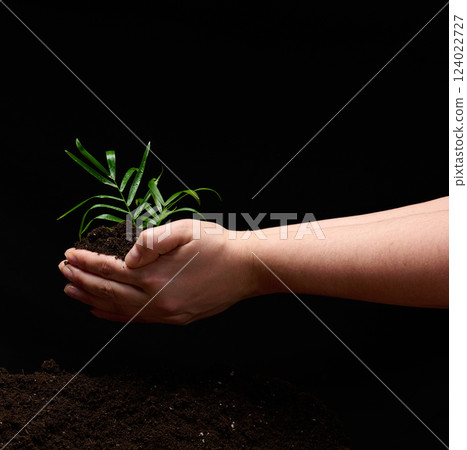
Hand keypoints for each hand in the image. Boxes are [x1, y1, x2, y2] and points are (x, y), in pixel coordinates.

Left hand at [59, 220, 257, 324]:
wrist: (248, 268)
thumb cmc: (218, 245)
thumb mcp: (185, 230)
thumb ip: (152, 240)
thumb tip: (126, 255)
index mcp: (156, 275)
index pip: (110, 269)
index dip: (86, 261)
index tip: (70, 254)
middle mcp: (157, 299)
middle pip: (108, 291)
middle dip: (82, 279)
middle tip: (63, 270)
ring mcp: (166, 312)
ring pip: (119, 309)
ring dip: (92, 298)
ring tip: (72, 291)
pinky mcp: (176, 318)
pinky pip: (137, 319)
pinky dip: (114, 315)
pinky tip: (101, 311)